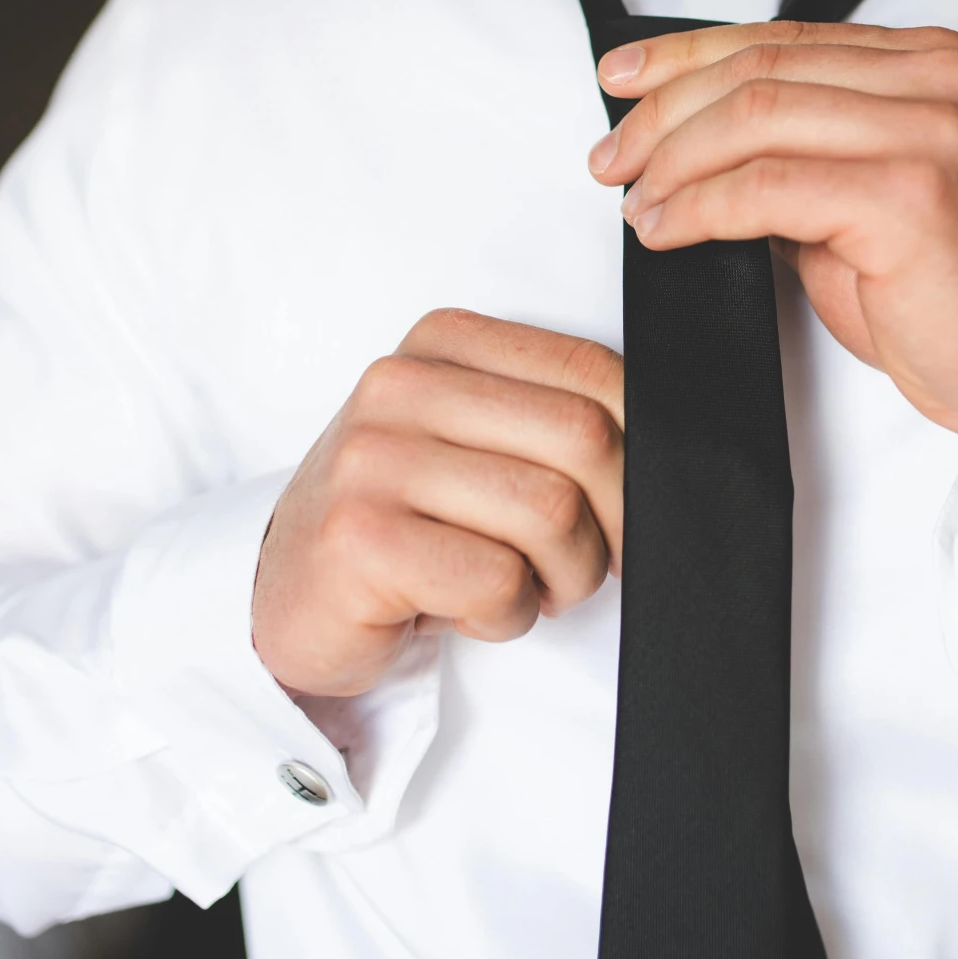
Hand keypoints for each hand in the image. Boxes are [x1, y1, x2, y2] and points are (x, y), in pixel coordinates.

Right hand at [252, 309, 624, 697]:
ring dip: (562, 578)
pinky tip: (466, 612)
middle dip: (612, 523)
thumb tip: (672, 454)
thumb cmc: (401, 521)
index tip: (626, 509)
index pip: (593, 370)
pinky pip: (498, 581)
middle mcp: (400, 387)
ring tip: (521, 589)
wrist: (285, 593)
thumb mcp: (475, 444)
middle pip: (585, 439)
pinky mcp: (359, 540)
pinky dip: (507, 615)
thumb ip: (551, 423)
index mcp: (442, 343)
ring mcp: (372, 460)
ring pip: (551, 512)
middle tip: (579, 565)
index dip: (642, 451)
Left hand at [587, 22, 957, 460]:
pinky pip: (765, 187)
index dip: (685, 55)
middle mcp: (937, 80)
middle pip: (758, 70)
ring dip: (672, 161)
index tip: (621, 79)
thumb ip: (804, 153)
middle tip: (610, 157)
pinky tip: (666, 230)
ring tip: (633, 202)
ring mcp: (929, 133)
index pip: (781, 38)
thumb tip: (695, 142)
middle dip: (663, 111)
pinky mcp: (910, 196)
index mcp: (931, 62)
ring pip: (753, 117)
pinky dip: (697, 207)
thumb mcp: (872, 199)